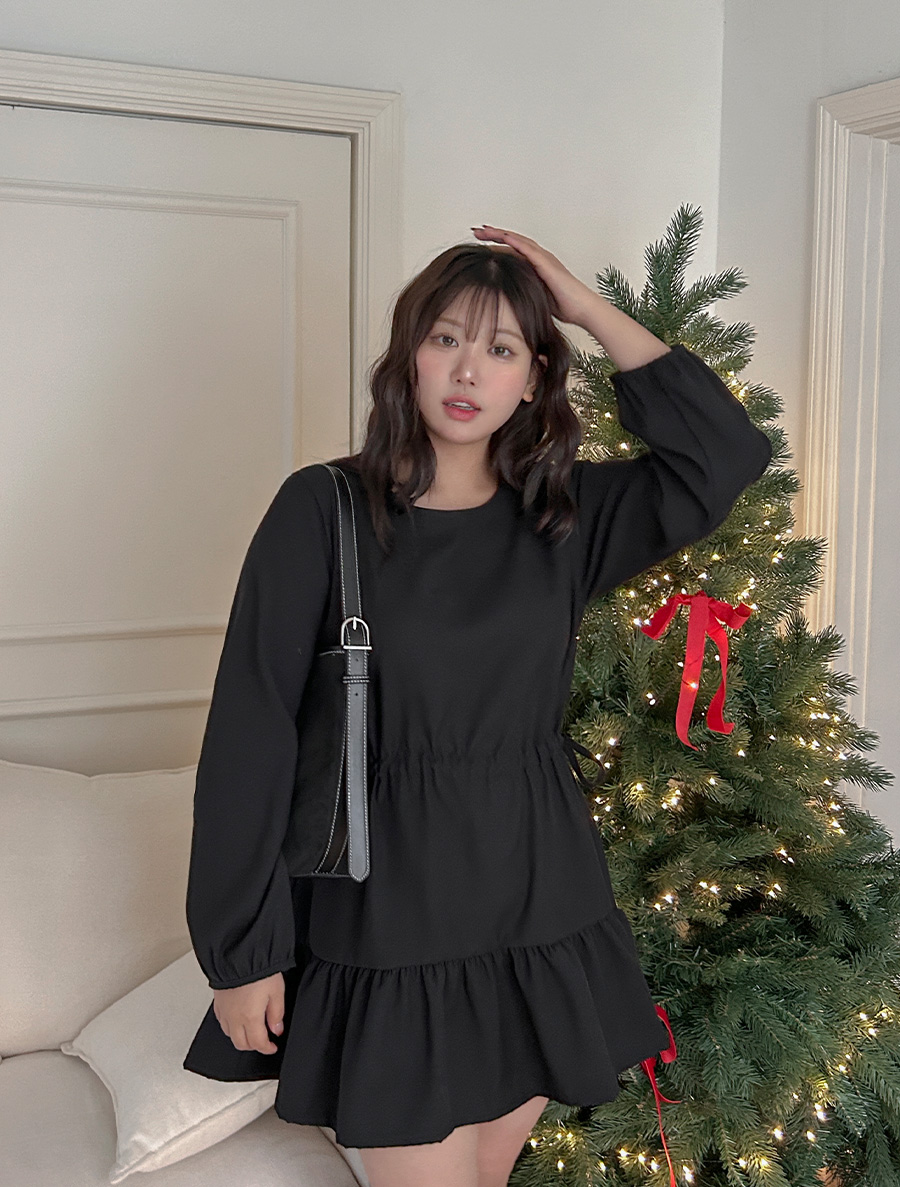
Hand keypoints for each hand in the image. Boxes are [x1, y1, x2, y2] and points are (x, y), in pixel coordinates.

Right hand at [213, 972, 284, 1054]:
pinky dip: (231, 1027)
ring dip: (241, 1037)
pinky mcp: (218, 1003)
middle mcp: (234, 1018)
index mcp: (250, 1017)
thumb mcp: (277, 991)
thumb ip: (277, 1013)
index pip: (258, 1043)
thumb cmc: (258, 969)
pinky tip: (238, 1019)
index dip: (267, 1048)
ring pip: (230, 1035)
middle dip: (254, 1046)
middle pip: (241, 1044)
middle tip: (264, 1040)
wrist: (238, 954)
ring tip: (252, 1030)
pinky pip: (222, 1023)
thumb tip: (277, 1029)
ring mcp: (224, 1011)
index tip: (273, 1047)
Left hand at [470, 225, 596, 327]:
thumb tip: (503, 296)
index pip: (511, 250)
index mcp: (534, 265)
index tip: (478, 242)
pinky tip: (502, 237)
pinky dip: (515, 242)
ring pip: (518, 240)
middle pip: (512, 241)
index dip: (494, 245)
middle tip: (475, 230)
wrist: (580, 308)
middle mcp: (538, 257)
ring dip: (499, 234)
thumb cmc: (561, 306)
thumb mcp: (534, 296)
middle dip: (493, 235)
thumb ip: (522, 290)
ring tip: (483, 230)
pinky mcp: (547, 263)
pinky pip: (529, 249)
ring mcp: (543, 258)